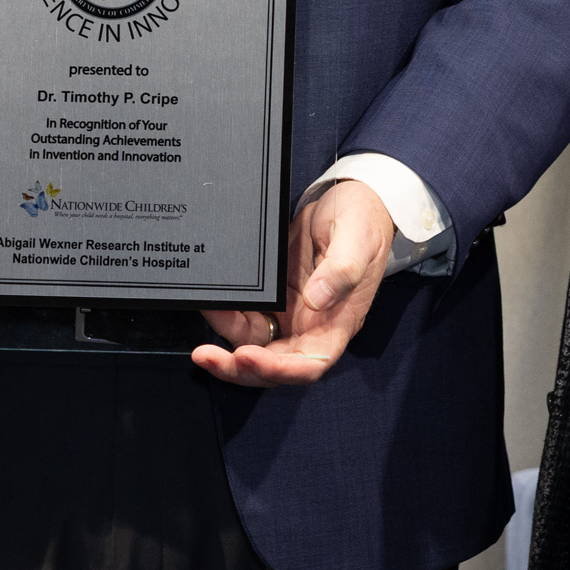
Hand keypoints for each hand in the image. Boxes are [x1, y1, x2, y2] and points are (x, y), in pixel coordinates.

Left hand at [193, 178, 393, 387]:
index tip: (247, 357)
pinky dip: (228, 315)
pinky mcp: (276, 296)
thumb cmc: (364, 222)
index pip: (309, 364)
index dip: (278, 369)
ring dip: (227, 341)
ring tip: (207, 313)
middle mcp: (312, 325)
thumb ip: (341, 271)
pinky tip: (212, 302)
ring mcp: (292, 312)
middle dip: (239, 366)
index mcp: (338, 323)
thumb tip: (316, 300)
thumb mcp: (358, 241)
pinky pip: (247, 316)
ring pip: (255, 343)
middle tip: (206, 356)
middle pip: (275, 363)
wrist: (351, 200)